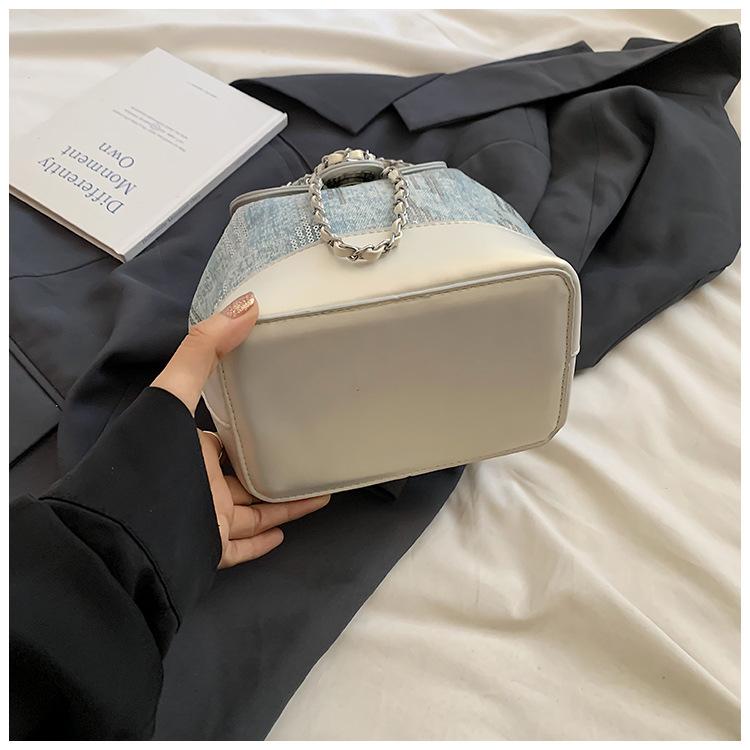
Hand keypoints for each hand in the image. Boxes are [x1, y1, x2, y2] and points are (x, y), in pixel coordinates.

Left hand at [151, 291, 329, 567]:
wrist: (127, 535)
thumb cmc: (152, 458)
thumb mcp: (174, 393)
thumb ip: (204, 349)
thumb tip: (247, 303)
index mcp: (186, 447)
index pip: (223, 439)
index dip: (249, 430)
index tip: (282, 420)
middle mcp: (196, 482)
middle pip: (242, 476)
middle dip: (275, 469)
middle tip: (312, 458)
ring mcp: (203, 520)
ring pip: (252, 512)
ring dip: (285, 505)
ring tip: (322, 494)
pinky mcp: (208, 550)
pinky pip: (241, 548)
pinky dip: (263, 543)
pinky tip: (288, 533)